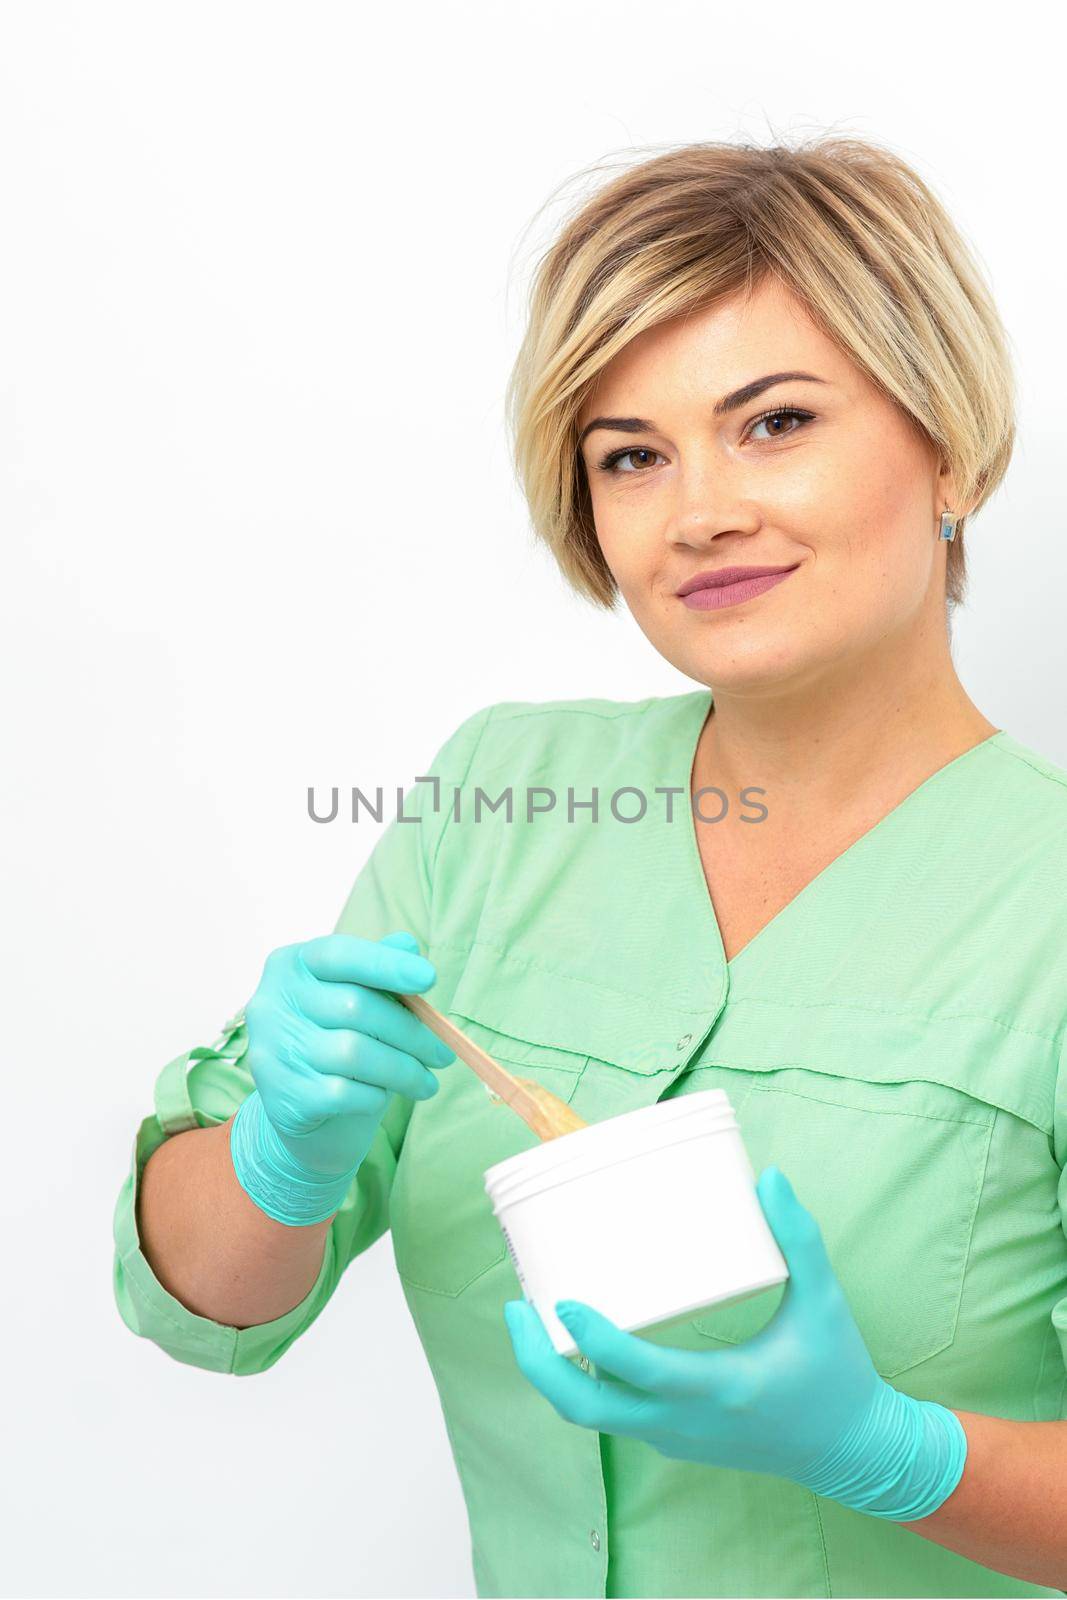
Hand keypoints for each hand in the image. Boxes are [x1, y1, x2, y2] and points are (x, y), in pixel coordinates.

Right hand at [231, 930, 454, 1224]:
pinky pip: (344, 1093)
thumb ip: (378, 968)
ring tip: (427, 1082)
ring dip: (403, 1070)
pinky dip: (374, 1095)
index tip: (429, 978)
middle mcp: (272, 1002)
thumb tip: (408, 946)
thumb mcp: (357, 996)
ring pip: (354, 1053)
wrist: (304, 1109)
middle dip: (411, 1033)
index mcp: (291, 965)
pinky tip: (385, 1096)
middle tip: (443, 1054)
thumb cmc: (337, 1038)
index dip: (385, 963)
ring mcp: (272, 1050)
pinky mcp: (283, 1095)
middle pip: (356, 1007)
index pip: (338, 954)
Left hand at [503, 1165, 967, 1520]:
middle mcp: (686, 1424)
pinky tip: (573, 1338)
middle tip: (515, 1306)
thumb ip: (799, 1239)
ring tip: (530, 1313)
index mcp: (721, 1389)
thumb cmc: (838, 1374)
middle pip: (586, 1410)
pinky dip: (581, 1381)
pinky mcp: (674, 1441)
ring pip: (592, 1417)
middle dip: (538, 1363)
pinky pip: (612, 1416)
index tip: (561, 1301)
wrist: (853, 1453)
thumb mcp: (824, 1303)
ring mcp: (675, 1439)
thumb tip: (769, 1176)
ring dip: (553, 1372)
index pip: (640, 1373)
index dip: (595, 1341)